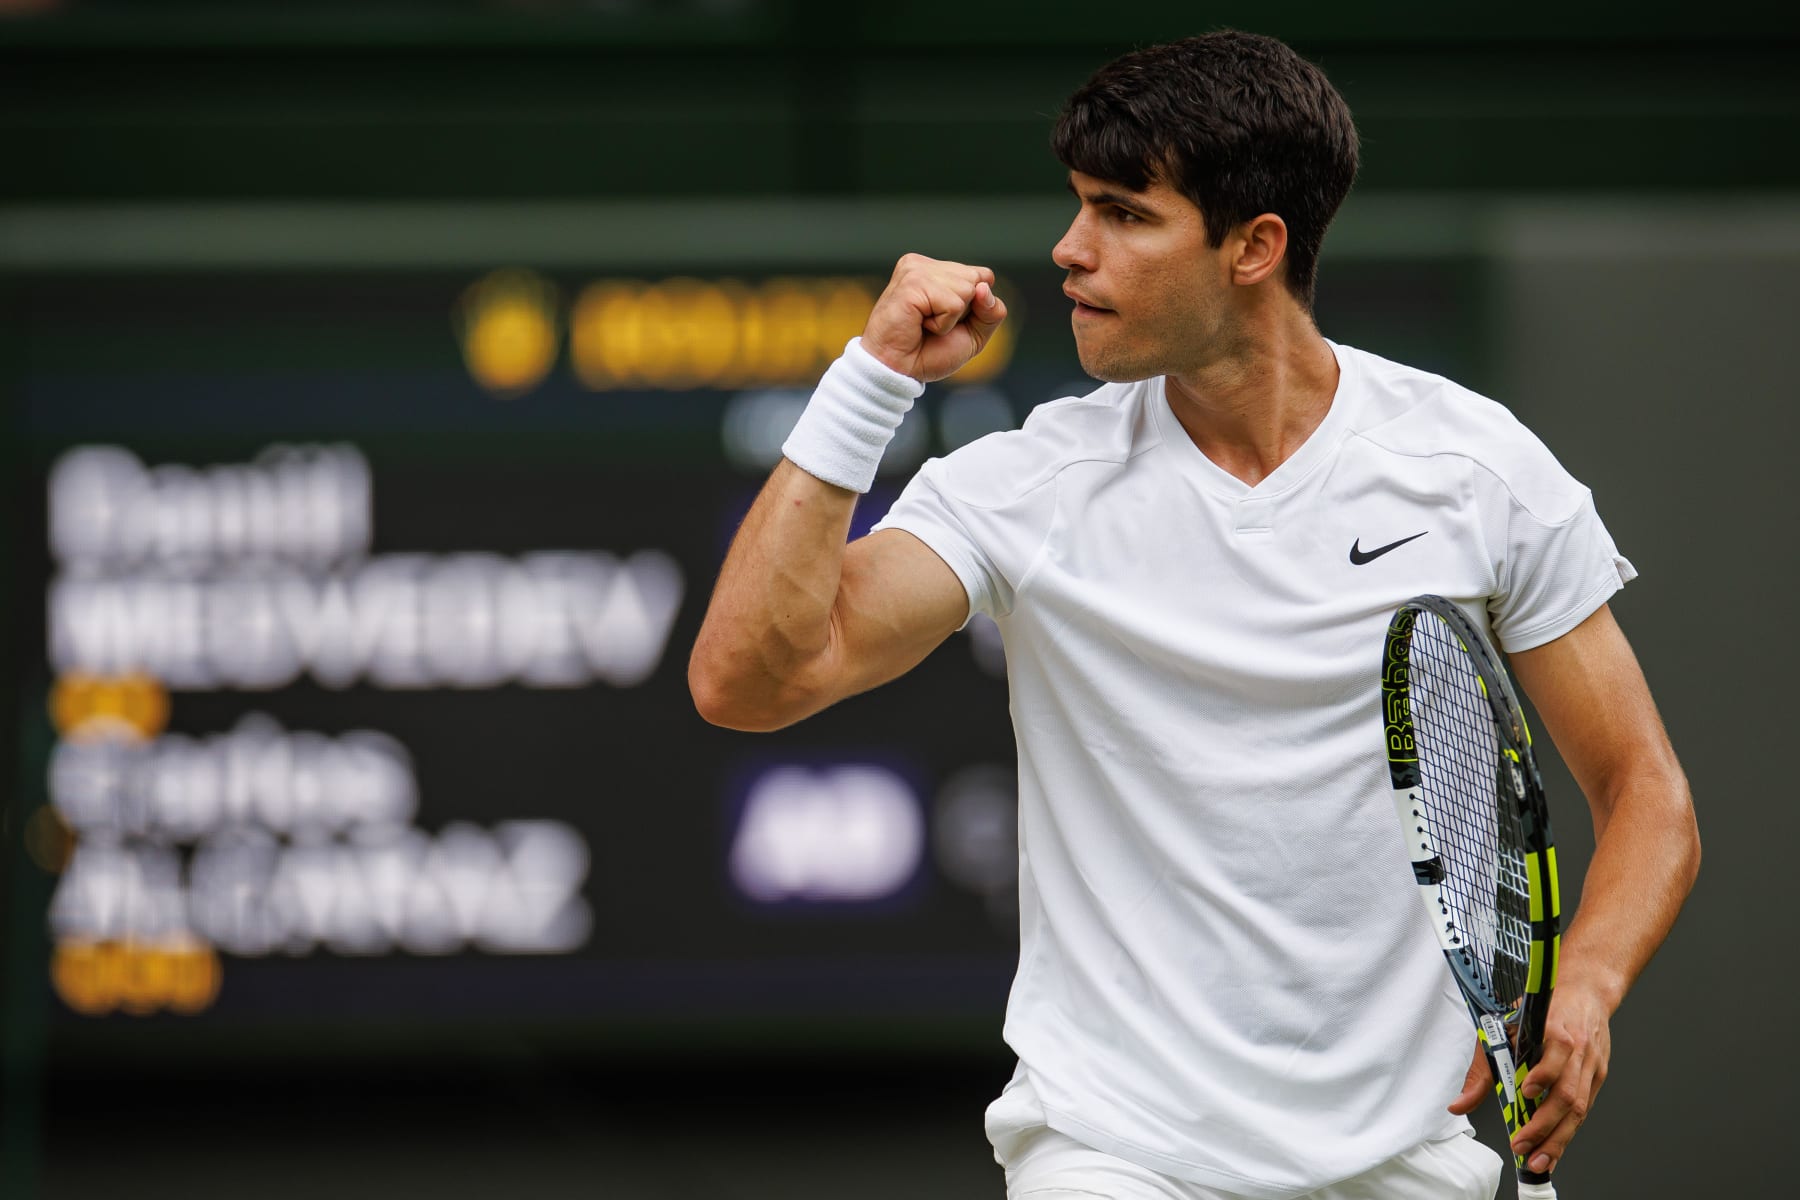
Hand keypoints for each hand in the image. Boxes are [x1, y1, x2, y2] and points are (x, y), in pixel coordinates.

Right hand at [861, 253, 1006, 382]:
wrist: (898, 372)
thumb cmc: (928, 353)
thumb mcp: (974, 335)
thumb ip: (991, 312)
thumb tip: (984, 287)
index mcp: (936, 270)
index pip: (983, 276)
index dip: (976, 306)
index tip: (945, 321)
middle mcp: (925, 265)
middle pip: (979, 280)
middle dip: (965, 312)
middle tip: (933, 325)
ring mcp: (917, 270)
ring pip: (968, 289)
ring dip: (951, 319)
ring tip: (924, 324)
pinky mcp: (912, 283)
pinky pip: (953, 303)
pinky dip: (942, 324)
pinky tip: (919, 325)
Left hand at [1447, 984, 1612, 1175]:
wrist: (1585, 992)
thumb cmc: (1542, 1010)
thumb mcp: (1507, 1028)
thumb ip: (1484, 1068)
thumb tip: (1458, 1105)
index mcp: (1556, 1029)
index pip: (1555, 1054)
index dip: (1542, 1075)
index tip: (1524, 1092)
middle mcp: (1578, 1050)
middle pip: (1567, 1093)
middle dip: (1544, 1125)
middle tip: (1523, 1147)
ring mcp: (1592, 1066)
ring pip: (1579, 1108)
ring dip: (1558, 1139)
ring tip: (1539, 1161)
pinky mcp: (1598, 1078)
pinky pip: (1584, 1109)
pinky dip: (1567, 1131)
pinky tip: (1553, 1148)